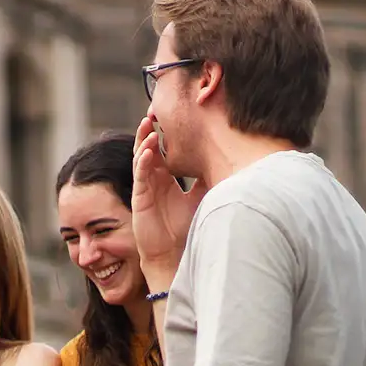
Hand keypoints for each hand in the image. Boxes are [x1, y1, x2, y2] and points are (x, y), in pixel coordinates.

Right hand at [131, 115, 208, 272]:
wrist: (172, 253)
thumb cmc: (185, 227)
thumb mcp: (202, 196)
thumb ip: (206, 178)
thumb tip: (226, 160)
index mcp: (164, 178)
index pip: (160, 150)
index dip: (162, 134)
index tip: (169, 117)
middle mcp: (152, 180)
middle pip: (146, 148)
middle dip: (148, 130)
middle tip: (154, 112)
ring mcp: (144, 188)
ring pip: (139, 158)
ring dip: (143, 141)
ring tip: (148, 124)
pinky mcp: (139, 198)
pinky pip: (139, 176)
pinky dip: (143, 162)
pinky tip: (148, 151)